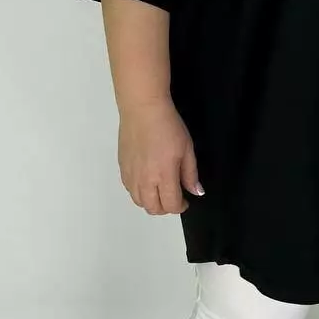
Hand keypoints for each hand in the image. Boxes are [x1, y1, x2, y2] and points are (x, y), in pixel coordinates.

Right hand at [117, 97, 204, 215]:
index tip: (185, 201)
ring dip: (151, 202)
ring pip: (139, 202)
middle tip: (173, 197)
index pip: (171, 205)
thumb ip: (191, 174)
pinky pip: (129, 190)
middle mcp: (145, 180)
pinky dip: (139, 192)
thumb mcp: (187, 149)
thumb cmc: (169, 126)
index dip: (180, 207)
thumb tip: (196, 192)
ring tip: (160, 190)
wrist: (143, 110)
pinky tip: (147, 181)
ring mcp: (131, 175)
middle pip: (153, 208)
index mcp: (164, 175)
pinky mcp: (122, 168)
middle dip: (166, 208)